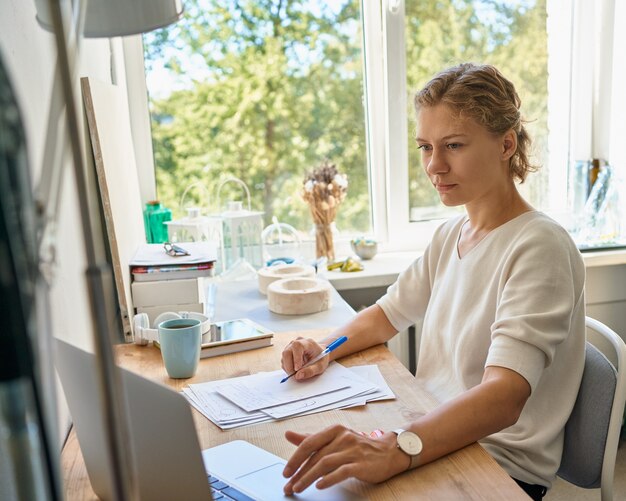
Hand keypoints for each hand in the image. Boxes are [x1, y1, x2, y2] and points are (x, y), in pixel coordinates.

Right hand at [281, 337, 328, 380]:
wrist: (319, 354)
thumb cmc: (321, 358)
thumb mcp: (320, 366)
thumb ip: (310, 371)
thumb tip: (298, 376)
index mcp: (308, 343)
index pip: (297, 346)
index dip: (296, 358)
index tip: (297, 369)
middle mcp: (298, 342)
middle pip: (287, 352)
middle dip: (289, 366)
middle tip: (295, 375)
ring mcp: (291, 346)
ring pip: (284, 357)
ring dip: (288, 368)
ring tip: (298, 372)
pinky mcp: (287, 352)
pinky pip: (283, 360)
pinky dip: (287, 367)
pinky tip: (296, 369)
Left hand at [282, 425, 409, 493]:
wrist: (388, 452)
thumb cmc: (358, 447)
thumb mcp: (334, 439)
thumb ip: (311, 439)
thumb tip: (288, 434)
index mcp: (334, 430)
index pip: (309, 443)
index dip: (295, 458)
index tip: (285, 472)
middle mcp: (342, 437)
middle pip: (315, 456)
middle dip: (299, 473)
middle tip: (288, 486)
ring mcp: (352, 450)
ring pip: (325, 463)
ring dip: (309, 477)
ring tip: (298, 488)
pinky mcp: (361, 464)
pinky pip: (342, 471)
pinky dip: (329, 478)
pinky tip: (320, 485)